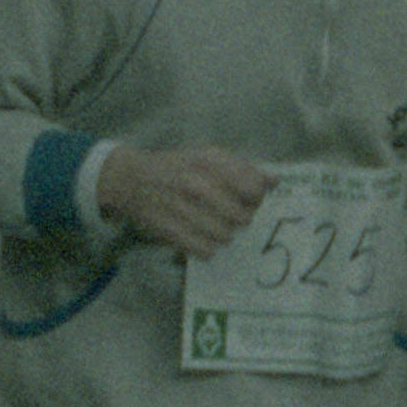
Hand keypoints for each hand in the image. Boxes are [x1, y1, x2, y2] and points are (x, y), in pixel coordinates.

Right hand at [96, 144, 273, 253]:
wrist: (130, 179)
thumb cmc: (177, 167)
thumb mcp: (208, 157)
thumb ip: (243, 169)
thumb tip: (276, 181)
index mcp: (208, 160)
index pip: (252, 187)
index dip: (257, 198)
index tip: (250, 199)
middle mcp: (195, 182)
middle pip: (242, 215)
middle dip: (242, 219)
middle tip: (234, 216)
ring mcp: (180, 207)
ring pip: (225, 235)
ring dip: (226, 234)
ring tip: (218, 226)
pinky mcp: (169, 230)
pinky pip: (205, 249)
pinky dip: (210, 248)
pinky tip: (205, 238)